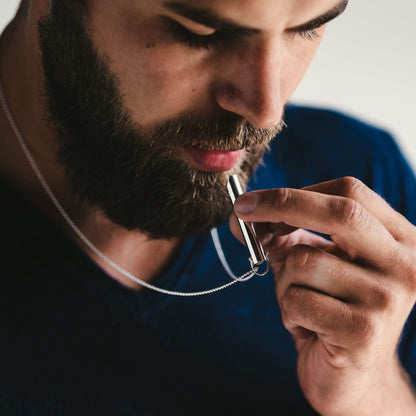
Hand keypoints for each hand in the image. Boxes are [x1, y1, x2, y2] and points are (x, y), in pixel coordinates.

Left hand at [231, 177, 415, 414]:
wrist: (351, 378)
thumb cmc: (327, 311)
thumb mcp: (309, 263)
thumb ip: (283, 234)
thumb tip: (242, 214)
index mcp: (398, 239)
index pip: (349, 192)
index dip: (295, 191)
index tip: (252, 200)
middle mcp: (406, 264)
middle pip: (341, 211)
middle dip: (280, 205)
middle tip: (241, 211)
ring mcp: (389, 298)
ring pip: (304, 261)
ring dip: (285, 281)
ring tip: (302, 303)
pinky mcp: (365, 331)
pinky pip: (297, 299)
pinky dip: (288, 310)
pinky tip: (307, 326)